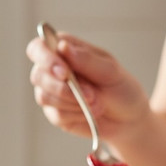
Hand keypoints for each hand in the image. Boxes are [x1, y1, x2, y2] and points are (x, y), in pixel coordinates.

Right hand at [26, 32, 148, 142]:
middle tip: (91, 94)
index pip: (38, 48)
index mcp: (64, 51)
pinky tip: (89, 113)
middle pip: (37, 75)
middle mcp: (52, 71)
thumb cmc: (120, 88)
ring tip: (96, 103)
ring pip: (44, 97)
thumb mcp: (110, 71)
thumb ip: (86, 59)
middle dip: (63, 88)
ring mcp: (51, 94)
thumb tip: (62, 47)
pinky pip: (56, 115)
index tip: (64, 72)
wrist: (128, 118)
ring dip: (73, 102)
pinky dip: (76, 114)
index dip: (45, 59)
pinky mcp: (55, 114)